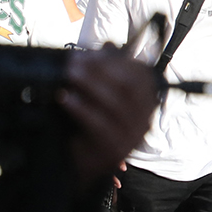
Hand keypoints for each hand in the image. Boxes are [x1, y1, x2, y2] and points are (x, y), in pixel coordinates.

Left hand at [58, 48, 157, 180]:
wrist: (82, 166)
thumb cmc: (92, 126)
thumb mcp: (100, 96)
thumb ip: (107, 72)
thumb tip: (109, 45)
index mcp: (145, 102)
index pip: (140, 74)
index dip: (115, 60)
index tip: (89, 53)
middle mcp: (144, 119)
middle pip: (130, 87)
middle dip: (101, 70)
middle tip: (75, 61)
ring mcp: (132, 136)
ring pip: (116, 104)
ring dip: (90, 85)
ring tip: (69, 74)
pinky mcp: (116, 150)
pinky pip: (99, 124)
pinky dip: (81, 108)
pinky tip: (65, 98)